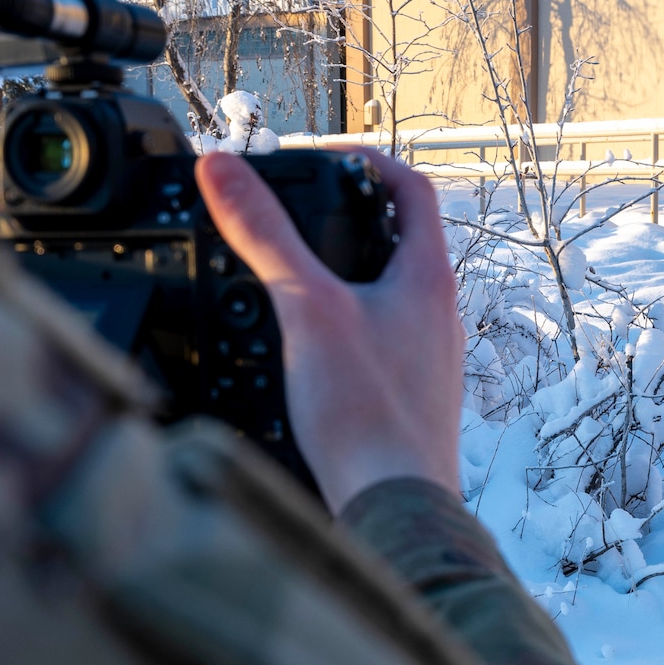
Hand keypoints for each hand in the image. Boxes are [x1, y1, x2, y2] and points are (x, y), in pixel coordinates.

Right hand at [195, 149, 464, 511]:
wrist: (396, 507)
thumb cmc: (367, 414)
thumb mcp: (303, 307)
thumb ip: (263, 234)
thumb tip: (224, 170)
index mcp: (428, 277)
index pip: (411, 188)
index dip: (365, 159)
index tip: (317, 157)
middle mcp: (439, 311)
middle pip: (399, 237)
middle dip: (345, 215)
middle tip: (293, 211)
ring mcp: (428, 355)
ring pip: (387, 290)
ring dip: (341, 272)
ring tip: (289, 273)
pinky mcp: (409, 393)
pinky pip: (378, 338)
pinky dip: (341, 324)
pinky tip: (303, 345)